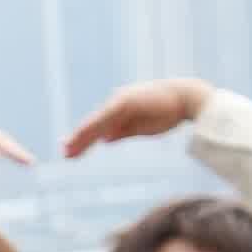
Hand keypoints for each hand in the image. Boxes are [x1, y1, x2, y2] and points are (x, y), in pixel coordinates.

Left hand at [61, 79, 214, 159]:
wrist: (187, 98)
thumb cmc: (169, 111)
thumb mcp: (141, 127)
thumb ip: (123, 131)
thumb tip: (105, 140)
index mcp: (120, 109)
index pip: (98, 127)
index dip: (84, 140)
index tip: (72, 151)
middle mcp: (116, 103)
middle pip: (93, 125)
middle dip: (78, 140)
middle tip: (64, 153)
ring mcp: (119, 102)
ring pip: (95, 123)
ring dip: (80, 137)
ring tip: (67, 150)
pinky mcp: (124, 103)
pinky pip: (104, 118)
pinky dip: (91, 129)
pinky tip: (80, 137)